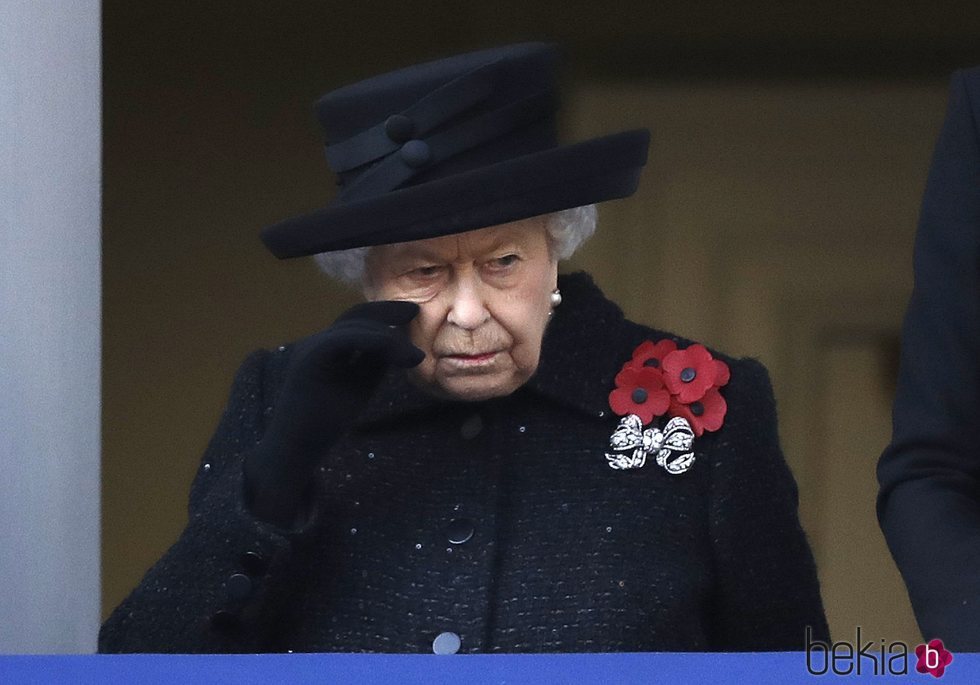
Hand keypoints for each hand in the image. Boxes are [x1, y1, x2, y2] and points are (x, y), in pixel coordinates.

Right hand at [244, 300, 422, 525]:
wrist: (297, 449)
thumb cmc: (326, 422)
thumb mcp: (360, 385)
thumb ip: (376, 363)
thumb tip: (398, 343)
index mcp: (328, 348)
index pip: (357, 321)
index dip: (385, 313)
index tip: (412, 313)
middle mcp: (317, 342)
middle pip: (355, 316)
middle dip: (388, 312)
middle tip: (416, 313)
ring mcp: (310, 349)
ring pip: (352, 326)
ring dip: (387, 336)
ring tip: (412, 355)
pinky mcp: (308, 360)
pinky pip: (343, 340)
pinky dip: (372, 341)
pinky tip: (395, 351)